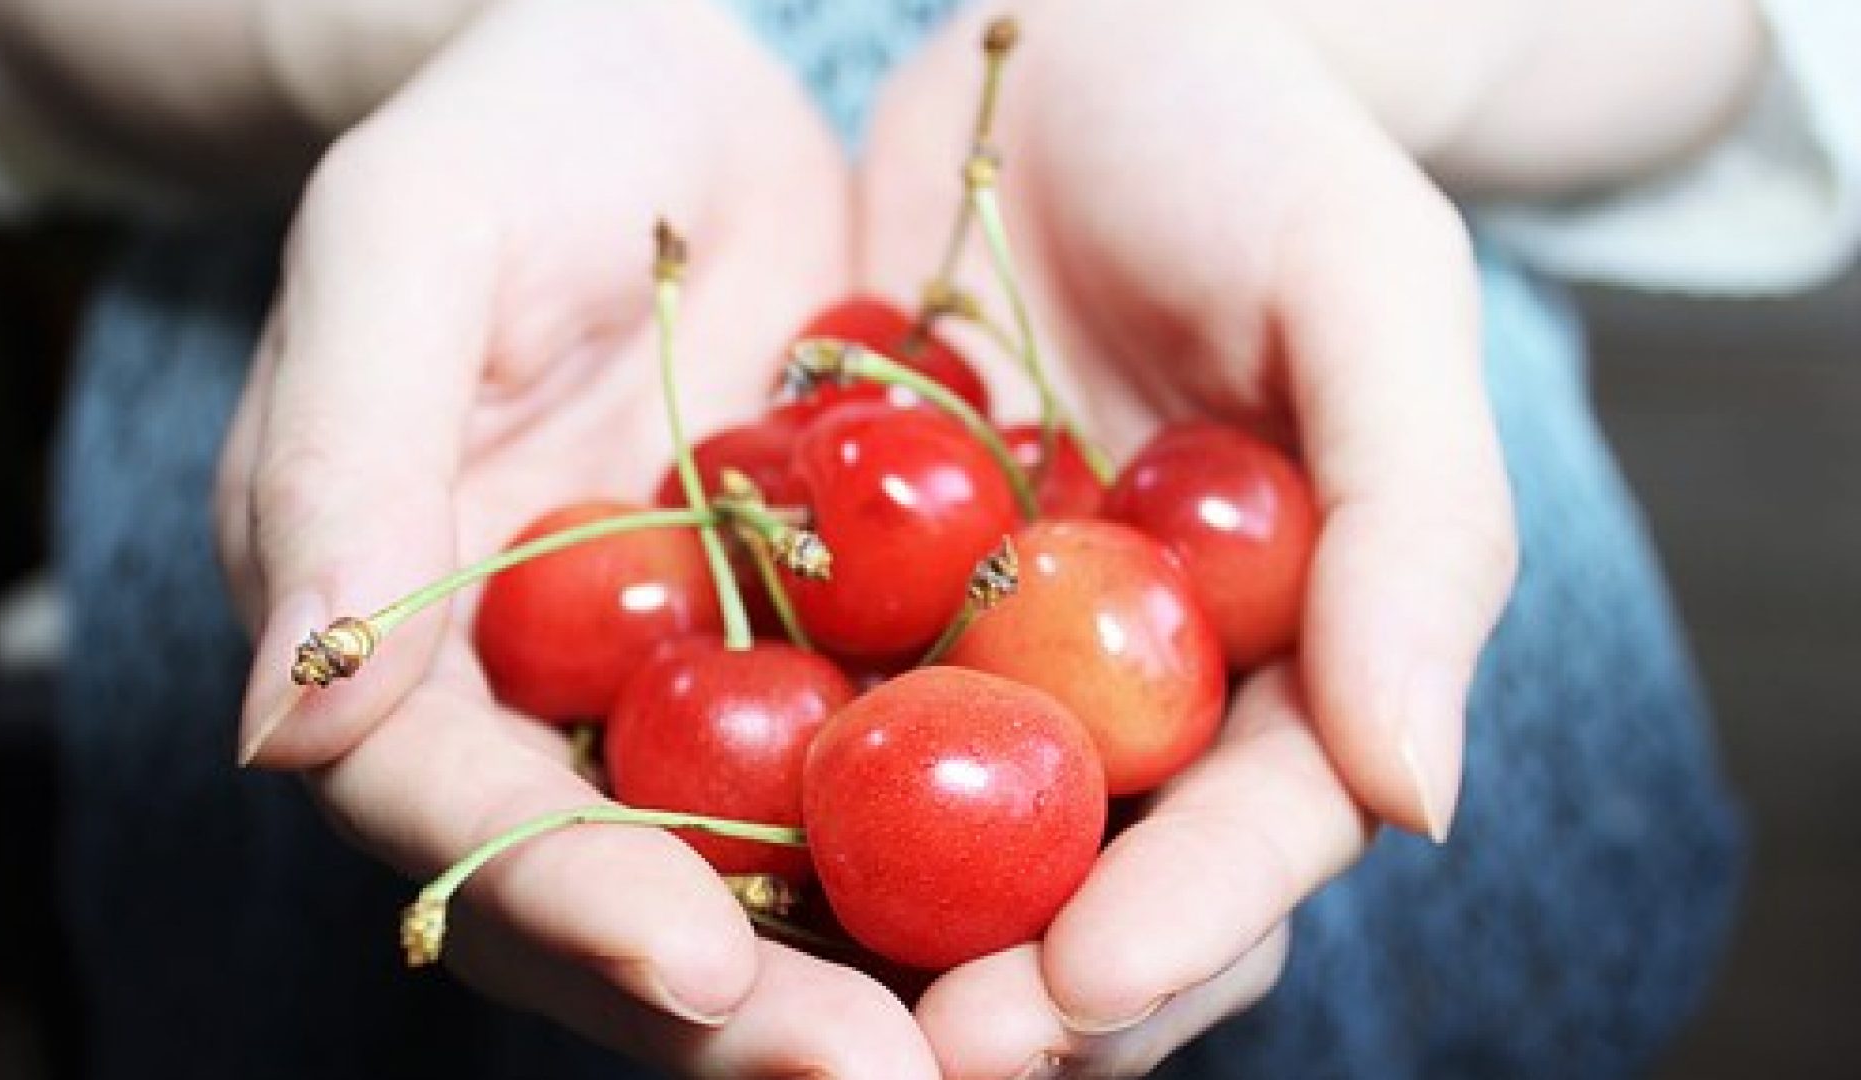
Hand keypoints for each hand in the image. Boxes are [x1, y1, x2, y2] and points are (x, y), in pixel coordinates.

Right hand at [215, 0, 937, 1072]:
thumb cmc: (515, 134)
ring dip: (890, 972)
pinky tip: (1094, 885)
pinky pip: (903, 775)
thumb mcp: (406, 248)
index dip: (572, 901)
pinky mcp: (839, 657)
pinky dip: (983, 841)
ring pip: (780, 880)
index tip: (700, 969)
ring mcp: (705, 700)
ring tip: (1020, 1033)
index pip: (465, 813)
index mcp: (410, 647)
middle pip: (631, 904)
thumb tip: (284, 727)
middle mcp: (556, 712)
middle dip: (756, 1013)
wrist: (673, 92)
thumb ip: (338, 466)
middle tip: (895, 1077)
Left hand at [859, 1, 1517, 1072]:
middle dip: (1023, 997)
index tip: (1081, 983)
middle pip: (1104, 898)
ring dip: (879, 956)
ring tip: (782, 1009)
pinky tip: (684, 856)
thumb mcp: (1366, 288)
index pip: (1257, 829)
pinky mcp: (864, 614)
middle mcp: (1144, 693)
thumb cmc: (1247, 148)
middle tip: (918, 1058)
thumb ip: (1415, 529)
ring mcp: (996, 665)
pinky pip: (813, 735)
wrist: (1074, 52)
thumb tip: (1420, 798)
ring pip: (954, 863)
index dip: (1184, 920)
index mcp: (1290, 652)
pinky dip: (765, 812)